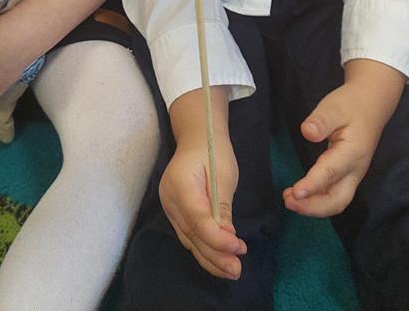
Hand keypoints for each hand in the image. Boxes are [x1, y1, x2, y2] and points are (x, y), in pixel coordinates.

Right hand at [159, 137, 245, 278]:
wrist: (197, 137)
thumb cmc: (212, 150)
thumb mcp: (223, 174)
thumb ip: (222, 206)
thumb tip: (227, 237)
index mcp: (180, 185)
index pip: (197, 220)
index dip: (218, 239)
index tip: (239, 248)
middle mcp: (170, 200)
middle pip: (192, 235)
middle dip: (215, 256)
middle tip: (237, 270)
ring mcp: (170, 207)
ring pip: (189, 240)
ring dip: (210, 258)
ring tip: (231, 271)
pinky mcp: (175, 213)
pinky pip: (189, 236)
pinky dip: (203, 249)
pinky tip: (218, 260)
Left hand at [283, 63, 403, 217]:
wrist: (370, 105)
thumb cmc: (351, 105)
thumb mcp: (334, 107)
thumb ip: (321, 120)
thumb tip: (307, 132)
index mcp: (352, 152)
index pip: (330, 172)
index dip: (312, 185)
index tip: (295, 193)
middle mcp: (355, 170)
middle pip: (338, 200)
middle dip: (313, 207)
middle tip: (288, 201)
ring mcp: (353, 175)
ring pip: (337, 201)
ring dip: (314, 207)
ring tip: (290, 200)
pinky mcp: (348, 175)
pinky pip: (335, 195)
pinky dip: (318, 201)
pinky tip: (302, 196)